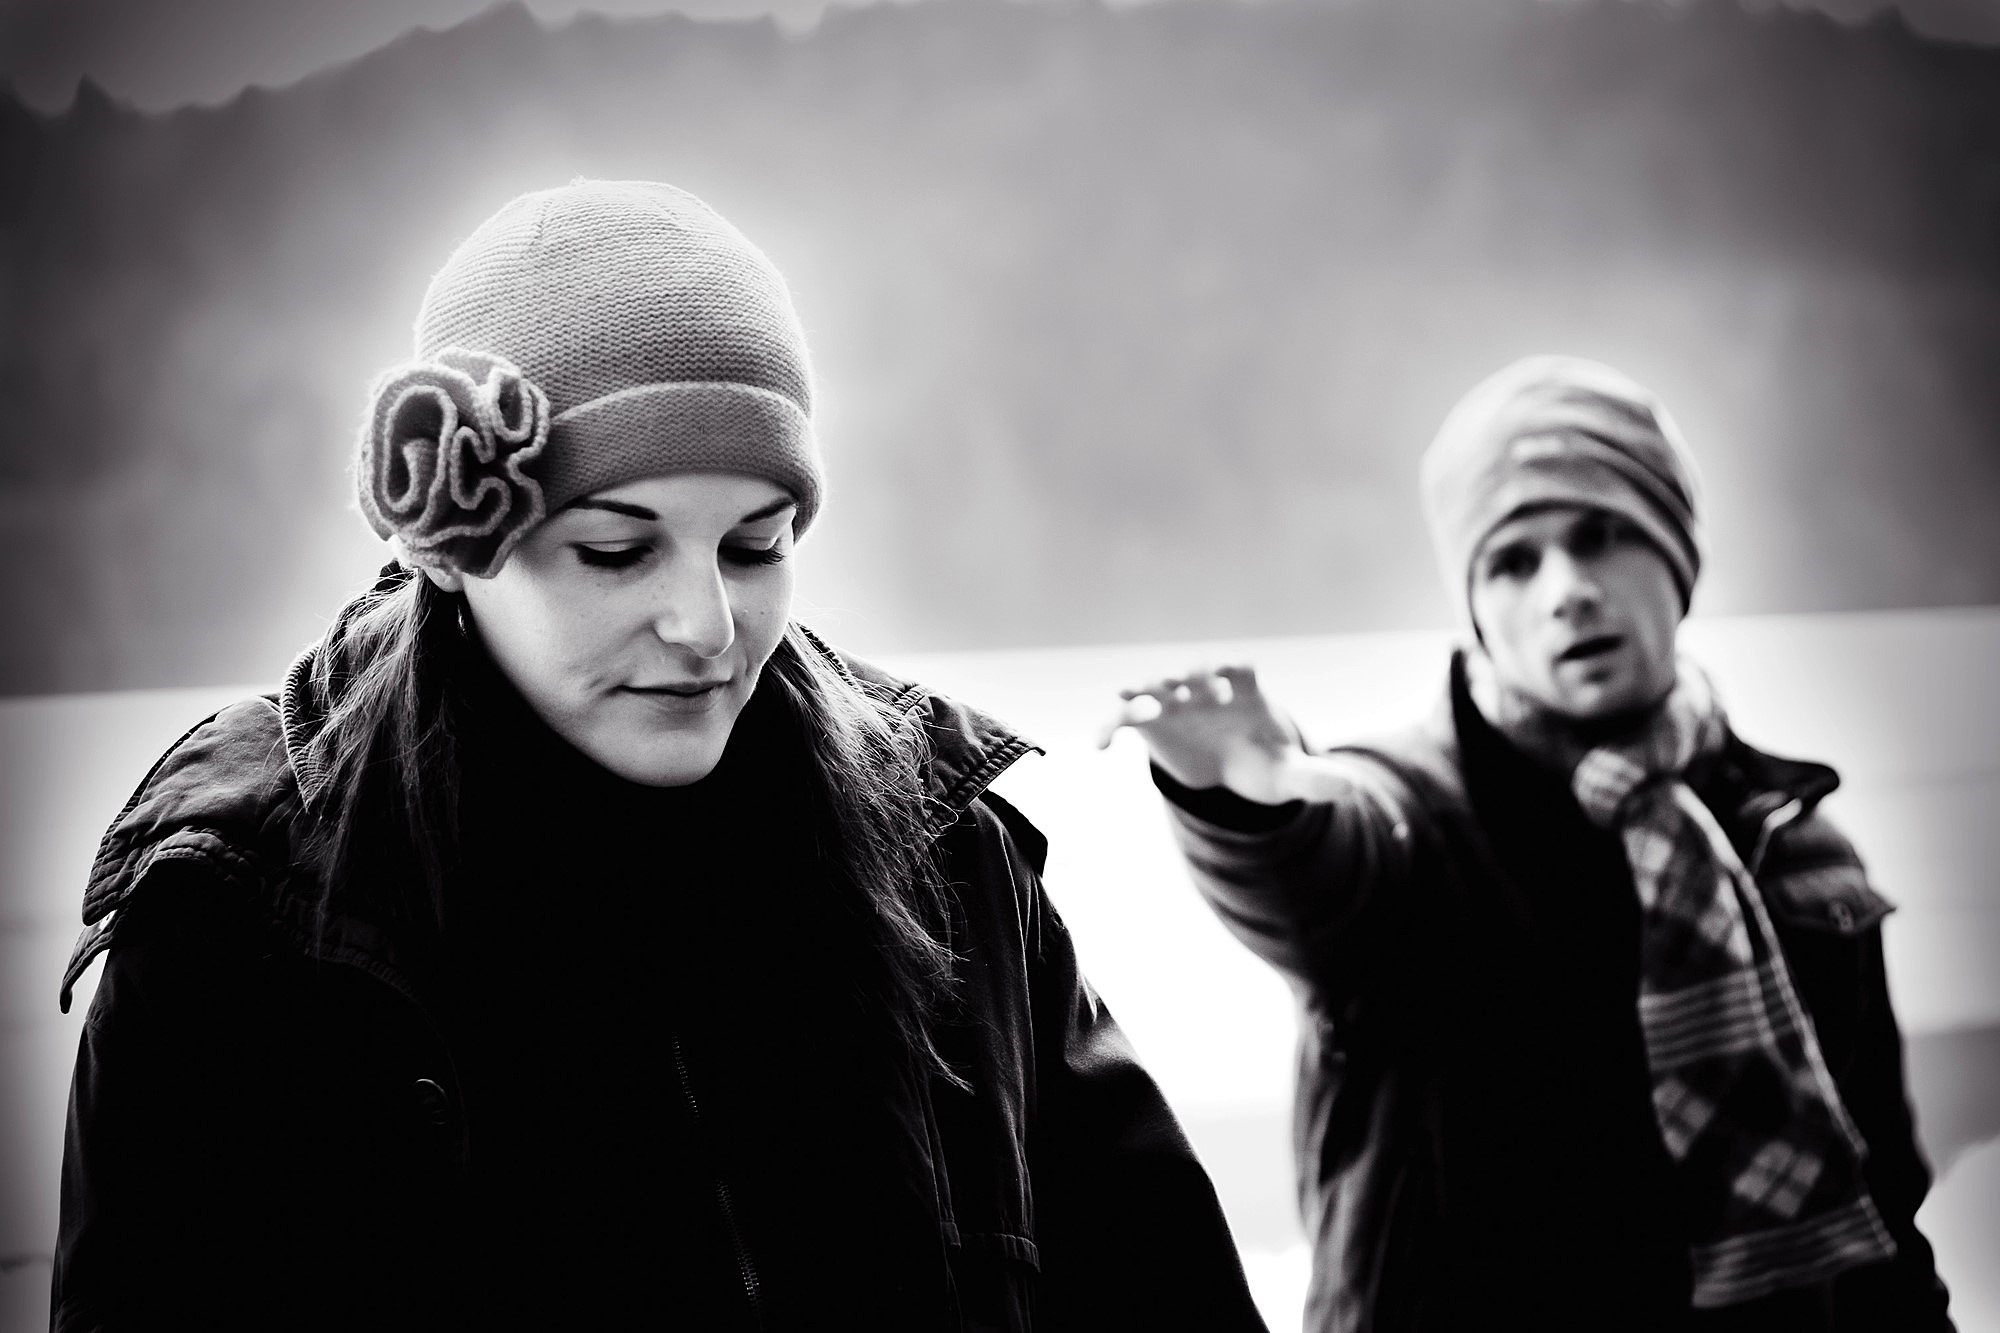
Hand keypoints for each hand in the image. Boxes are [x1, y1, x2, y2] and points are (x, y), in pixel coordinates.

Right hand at [1099, 664, 1304, 804]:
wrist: (1232, 764)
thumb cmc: (1263, 761)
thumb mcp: (1288, 775)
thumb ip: (1314, 778)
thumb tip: (1350, 786)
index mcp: (1244, 690)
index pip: (1239, 669)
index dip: (1234, 672)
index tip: (1230, 689)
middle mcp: (1204, 688)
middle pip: (1192, 671)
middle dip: (1187, 676)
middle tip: (1185, 688)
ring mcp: (1173, 702)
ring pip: (1153, 688)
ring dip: (1144, 692)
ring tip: (1140, 710)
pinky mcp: (1148, 722)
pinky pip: (1121, 720)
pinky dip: (1107, 728)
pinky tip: (1097, 747)